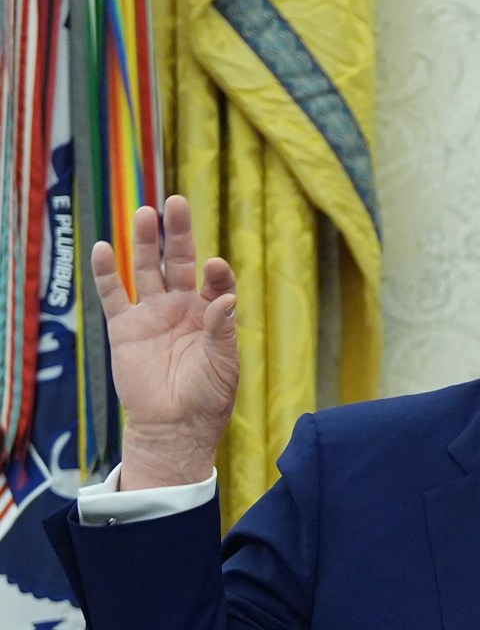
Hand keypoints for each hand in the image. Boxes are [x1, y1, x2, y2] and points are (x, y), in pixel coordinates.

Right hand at [93, 197, 239, 488]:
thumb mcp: (223, 363)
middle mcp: (181, 307)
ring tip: (145, 212)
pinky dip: (106, 272)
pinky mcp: (124, 327)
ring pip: (145, 269)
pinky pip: (113, 294)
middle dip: (178, 233)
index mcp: (211, 314)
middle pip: (178, 261)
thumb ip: (222, 330)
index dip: (217, 272)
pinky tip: (104, 248)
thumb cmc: (208, 396)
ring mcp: (151, 314)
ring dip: (144, 242)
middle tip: (177, 202)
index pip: (216, 282)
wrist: (175, 426)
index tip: (215, 266)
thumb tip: (224, 299)